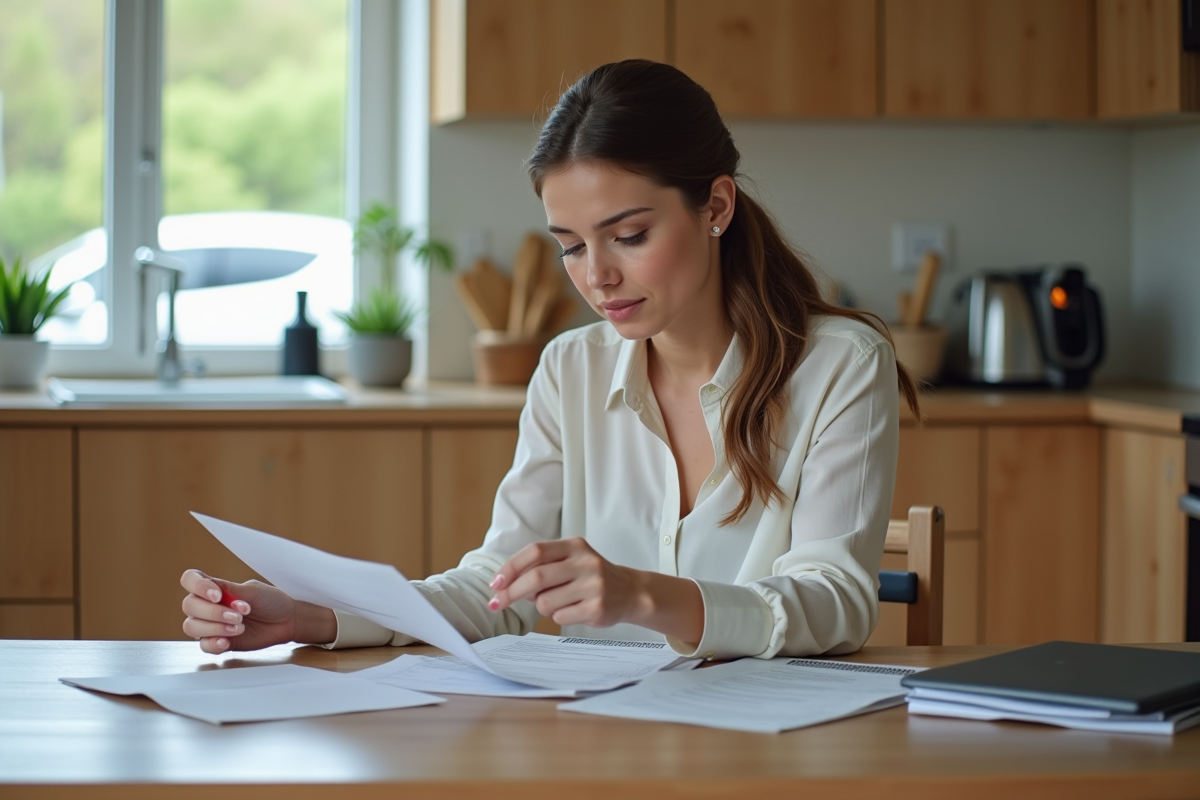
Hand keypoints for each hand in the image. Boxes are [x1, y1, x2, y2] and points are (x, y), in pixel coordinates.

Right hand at [179, 569, 334, 654]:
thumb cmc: (271, 602)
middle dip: (213, 611)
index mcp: (215, 588)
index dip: (198, 586)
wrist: (287, 621)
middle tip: (239, 615)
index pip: (190, 580)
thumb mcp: (253, 591)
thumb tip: (212, 588)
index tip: (218, 595)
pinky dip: (213, 643)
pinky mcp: (217, 642)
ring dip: (215, 627)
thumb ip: (231, 590)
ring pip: (191, 626)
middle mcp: (208, 605)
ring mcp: (210, 625)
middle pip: (189, 605)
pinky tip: (227, 641)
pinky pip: (203, 645)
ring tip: (239, 627)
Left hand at [486, 539, 645, 627]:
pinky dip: (558, 616)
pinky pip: (559, 617)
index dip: (511, 567)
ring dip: (541, 606)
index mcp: (574, 546)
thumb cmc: (590, 577)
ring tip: (559, 602)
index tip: (496, 583)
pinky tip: (573, 609)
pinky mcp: (597, 607)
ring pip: (545, 602)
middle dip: (512, 593)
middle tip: (497, 603)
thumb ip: (541, 567)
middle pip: (536, 577)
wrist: (630, 591)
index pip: (535, 551)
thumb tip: (506, 585)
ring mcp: (593, 585)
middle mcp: (585, 562)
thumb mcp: (570, 561)